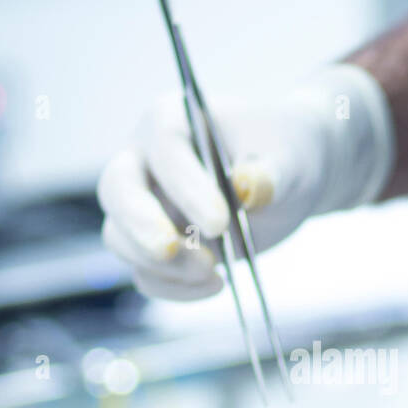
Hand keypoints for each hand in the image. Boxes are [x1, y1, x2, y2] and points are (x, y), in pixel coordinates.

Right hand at [97, 65, 393, 300]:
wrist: (288, 178)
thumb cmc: (284, 154)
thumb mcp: (291, 159)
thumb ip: (271, 172)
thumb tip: (246, 187)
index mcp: (173, 119)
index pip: (164, 150)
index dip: (185, 188)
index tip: (218, 223)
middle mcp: (145, 159)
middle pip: (116, 190)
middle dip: (142, 226)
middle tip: (172, 252)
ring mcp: (144, 204)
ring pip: (119, 236)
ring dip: (162, 265)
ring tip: (213, 272)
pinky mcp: (154, 244)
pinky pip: (144, 272)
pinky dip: (174, 287)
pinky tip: (216, 284)